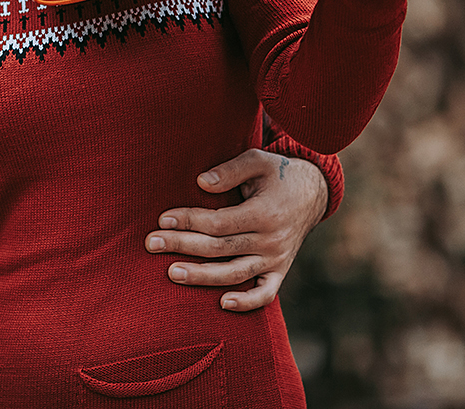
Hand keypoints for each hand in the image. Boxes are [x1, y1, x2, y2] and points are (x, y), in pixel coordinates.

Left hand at [145, 149, 328, 310]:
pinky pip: (265, 294)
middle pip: (220, 248)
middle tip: (152, 243)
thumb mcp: (257, 161)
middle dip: (183, 246)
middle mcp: (271, 240)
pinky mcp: (280, 271)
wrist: (313, 193)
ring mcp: (276, 259)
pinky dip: (247, 303)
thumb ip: (230, 171)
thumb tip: (200, 182)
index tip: (163, 219)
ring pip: (235, 274)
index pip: (219, 222)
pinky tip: (222, 304)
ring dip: (202, 276)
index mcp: (264, 213)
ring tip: (172, 273)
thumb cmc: (277, 173)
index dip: (189, 221)